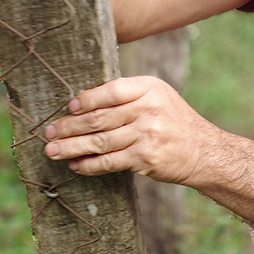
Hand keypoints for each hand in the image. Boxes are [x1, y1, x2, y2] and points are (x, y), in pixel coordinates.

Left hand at [43, 76, 228, 185]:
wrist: (204, 151)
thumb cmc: (174, 122)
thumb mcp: (158, 98)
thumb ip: (128, 97)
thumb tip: (82, 102)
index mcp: (149, 88)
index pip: (111, 91)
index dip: (86, 99)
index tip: (68, 107)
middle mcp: (149, 109)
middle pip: (100, 118)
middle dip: (69, 126)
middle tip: (49, 132)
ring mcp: (148, 134)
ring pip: (100, 141)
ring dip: (72, 147)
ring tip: (53, 151)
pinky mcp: (146, 158)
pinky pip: (109, 162)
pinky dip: (89, 165)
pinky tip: (76, 165)